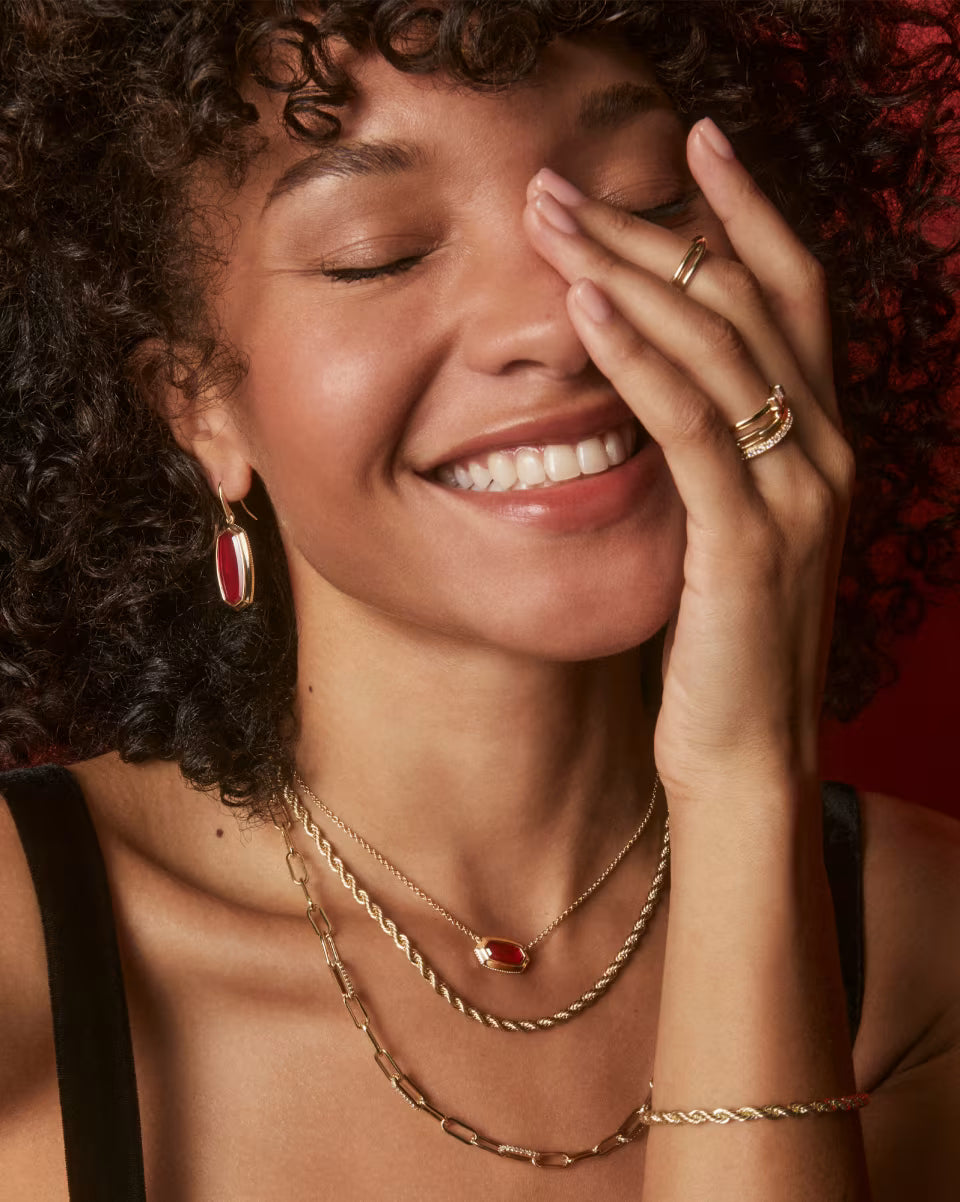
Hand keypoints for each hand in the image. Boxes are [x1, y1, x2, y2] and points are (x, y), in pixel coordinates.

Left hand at [523, 118, 854, 805]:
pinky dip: (637, 359)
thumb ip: (715, 459)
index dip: (748, 209)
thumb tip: (650, 391)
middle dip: (653, 224)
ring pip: (718, 346)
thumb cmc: (723, 649)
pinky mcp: (748, 540)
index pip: (793, 293)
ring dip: (629, 270)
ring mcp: (796, 493)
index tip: (692, 143)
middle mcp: (825, 450)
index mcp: (821, 441)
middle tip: (564, 179)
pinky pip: (691, 425)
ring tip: (552, 218)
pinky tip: (584, 306)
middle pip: (746, 299)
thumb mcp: (726, 533)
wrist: (747, 756)